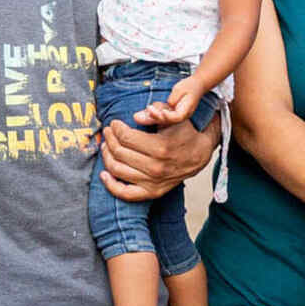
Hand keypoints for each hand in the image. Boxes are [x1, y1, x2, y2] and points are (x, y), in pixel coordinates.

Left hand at [100, 112, 218, 201]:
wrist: (199, 154)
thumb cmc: (184, 132)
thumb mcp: (174, 117)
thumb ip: (157, 111)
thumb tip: (137, 115)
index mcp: (160, 147)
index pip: (126, 137)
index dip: (116, 128)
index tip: (114, 123)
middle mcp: (156, 167)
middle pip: (119, 152)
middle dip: (109, 139)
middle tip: (108, 131)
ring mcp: (153, 182)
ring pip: (118, 170)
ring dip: (107, 156)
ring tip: (106, 146)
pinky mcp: (152, 192)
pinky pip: (125, 194)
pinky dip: (111, 185)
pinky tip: (104, 174)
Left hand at [140, 74, 204, 126]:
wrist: (197, 86)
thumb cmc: (190, 86)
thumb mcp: (182, 89)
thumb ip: (174, 97)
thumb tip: (168, 104)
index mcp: (186, 111)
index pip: (177, 117)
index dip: (168, 116)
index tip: (158, 111)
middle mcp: (181, 116)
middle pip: (166, 121)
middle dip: (153, 118)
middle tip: (140, 115)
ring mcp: (175, 116)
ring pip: (161, 120)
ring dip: (149, 118)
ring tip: (137, 117)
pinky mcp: (170, 114)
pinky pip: (160, 117)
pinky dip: (151, 115)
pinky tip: (140, 115)